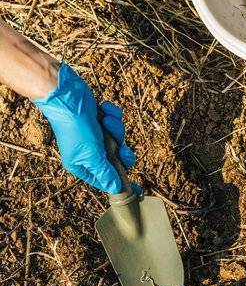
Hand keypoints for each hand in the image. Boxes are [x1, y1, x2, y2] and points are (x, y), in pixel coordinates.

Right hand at [32, 63, 137, 193]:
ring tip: (105, 122)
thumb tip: (116, 189)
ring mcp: (95, 135)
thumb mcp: (92, 155)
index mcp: (82, 164)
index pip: (105, 179)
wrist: (68, 96)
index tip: (137, 189)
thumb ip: (106, 172)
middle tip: (122, 149)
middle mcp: (88, 151)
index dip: (120, 183)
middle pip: (117, 159)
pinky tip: (103, 111)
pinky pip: (115, 121)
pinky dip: (111, 115)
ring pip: (118, 138)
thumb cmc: (77, 128)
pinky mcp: (100, 119)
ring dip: (115, 129)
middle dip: (121, 151)